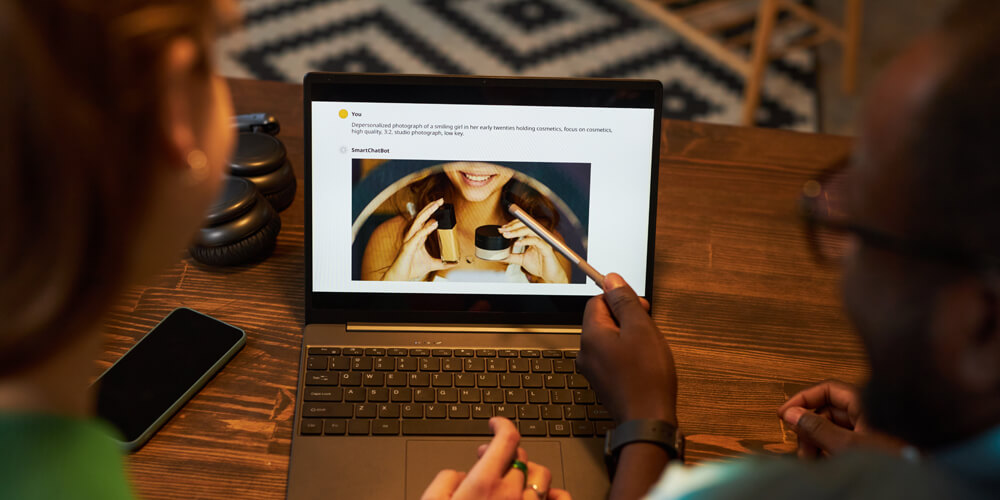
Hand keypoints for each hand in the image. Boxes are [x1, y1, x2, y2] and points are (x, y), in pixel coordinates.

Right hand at [383, 198, 456, 280]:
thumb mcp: (431, 264)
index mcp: (418, 237)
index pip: (425, 221)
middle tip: (440, 200)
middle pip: (421, 218)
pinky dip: (426, 228)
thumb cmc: (411, 268)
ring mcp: (410, 240)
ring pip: (418, 222)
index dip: (432, 212)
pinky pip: (418, 235)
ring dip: (427, 212)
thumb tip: (453, 262)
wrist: (401, 276)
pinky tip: (434, 223)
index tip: (441, 205)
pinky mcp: (408, 247)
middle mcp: (413, 236)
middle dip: (430, 208)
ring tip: (436, 205)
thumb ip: (442, 262)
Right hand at [421, 417, 572, 499]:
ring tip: (511, 475)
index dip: (502, 424)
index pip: (507, 438)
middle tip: (489, 456)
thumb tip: (460, 473)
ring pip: (541, 475)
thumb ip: (445, 480)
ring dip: (526, 469)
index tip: (495, 424)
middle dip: (505, 450)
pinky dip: (555, 493)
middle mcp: (511, 495)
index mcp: (484, 483)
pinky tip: (545, 493)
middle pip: (521, 455)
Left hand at [499, 220, 567, 283]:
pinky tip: (517, 243)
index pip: (522, 226)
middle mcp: (538, 236)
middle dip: (512, 227)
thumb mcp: (521, 259)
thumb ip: (511, 256)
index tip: (502, 229)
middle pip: (525, 225)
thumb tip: (500, 256)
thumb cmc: (540, 265)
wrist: (550, 275)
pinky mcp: (546, 247)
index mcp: (532, 237)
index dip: (511, 226)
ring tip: (507, 235)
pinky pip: (536, 240)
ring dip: (517, 231)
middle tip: (502, 230)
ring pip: (530, 230)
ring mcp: (542, 241)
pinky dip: (525, 241)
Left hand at [577, 273, 675, 424]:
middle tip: (647, 328)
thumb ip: (624, 301)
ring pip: (609, 339)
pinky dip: (628, 355)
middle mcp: (586, 352)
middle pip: (602, 320)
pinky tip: (643, 364)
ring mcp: (593, 369)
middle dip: (626, 319)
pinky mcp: (603, 382)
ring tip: (647, 349)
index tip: (639, 307)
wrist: (647, 420)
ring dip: (629, 337)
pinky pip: (612, 357)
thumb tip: (611, 279)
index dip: (619, 299)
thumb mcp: (640, 328)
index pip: (596, 302)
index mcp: (591, 335)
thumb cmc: (646, 377)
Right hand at [778, 380, 907, 458]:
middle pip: (828, 411)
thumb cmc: (891, 462)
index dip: (804, 399)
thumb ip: (817, 428)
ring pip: (834, 428)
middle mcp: (868, 413)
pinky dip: (830, 450)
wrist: (910, 480)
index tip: (786, 412)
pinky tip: (825, 462)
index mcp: (865, 404)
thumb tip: (793, 414)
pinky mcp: (872, 445)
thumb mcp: (846, 445)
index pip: (827, 389)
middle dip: (809, 428)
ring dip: (817, 442)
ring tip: (812, 460)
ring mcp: (871, 429)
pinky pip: (843, 441)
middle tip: (801, 446)